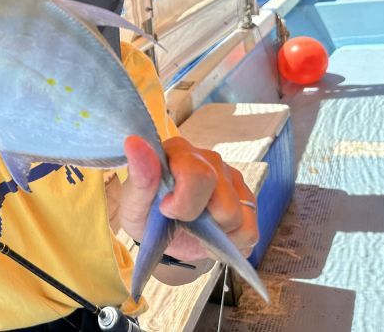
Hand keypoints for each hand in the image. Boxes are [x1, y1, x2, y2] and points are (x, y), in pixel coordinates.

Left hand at [119, 135, 258, 262]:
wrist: (161, 231)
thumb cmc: (146, 211)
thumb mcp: (133, 203)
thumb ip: (139, 176)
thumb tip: (134, 142)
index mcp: (180, 151)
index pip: (198, 174)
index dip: (183, 203)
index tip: (166, 209)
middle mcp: (210, 159)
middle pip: (223, 200)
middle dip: (201, 220)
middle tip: (182, 219)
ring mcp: (232, 179)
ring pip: (239, 217)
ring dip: (215, 232)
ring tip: (197, 225)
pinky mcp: (247, 201)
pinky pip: (250, 231)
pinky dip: (231, 241)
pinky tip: (212, 232)